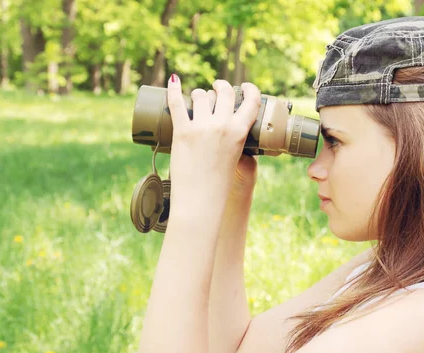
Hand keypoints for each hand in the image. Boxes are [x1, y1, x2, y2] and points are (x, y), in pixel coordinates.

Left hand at [166, 75, 261, 213]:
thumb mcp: (235, 159)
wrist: (200, 201)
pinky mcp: (182, 132)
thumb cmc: (219, 185)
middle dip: (220, 87)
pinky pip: (176, 103)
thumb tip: (230, 136)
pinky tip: (173, 80)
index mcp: (240, 132)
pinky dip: (173, 89)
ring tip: (196, 97)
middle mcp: (222, 125)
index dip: (250, 89)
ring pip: (201, 95)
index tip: (244, 86)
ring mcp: (201, 127)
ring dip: (199, 93)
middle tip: (216, 88)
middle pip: (224, 92)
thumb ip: (234, 145)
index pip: (251, 101)